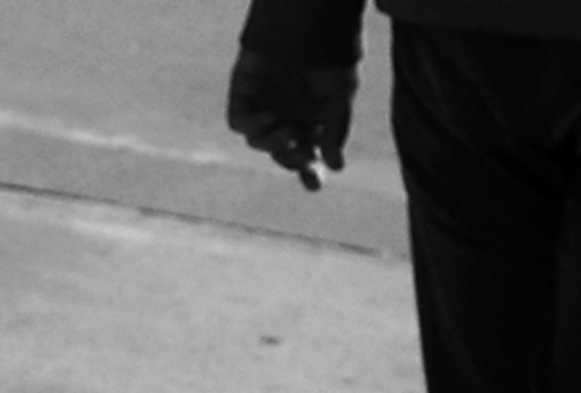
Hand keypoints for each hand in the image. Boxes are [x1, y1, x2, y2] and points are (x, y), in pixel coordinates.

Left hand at [224, 48, 351, 182]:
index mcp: (311, 119)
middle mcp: (286, 114)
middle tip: (305, 157)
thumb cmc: (330, 53)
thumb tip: (335, 166)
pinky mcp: (243, 92)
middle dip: (293, 160)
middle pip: (282, 153)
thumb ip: (335, 129)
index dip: (309, 174)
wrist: (307, 20)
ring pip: (259, 141)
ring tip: (287, 131)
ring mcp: (263, 104)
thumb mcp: (340, 94)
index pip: (307, 156)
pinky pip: (239, 122)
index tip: (313, 184)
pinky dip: (252, 126)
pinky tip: (270, 117)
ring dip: (273, 144)